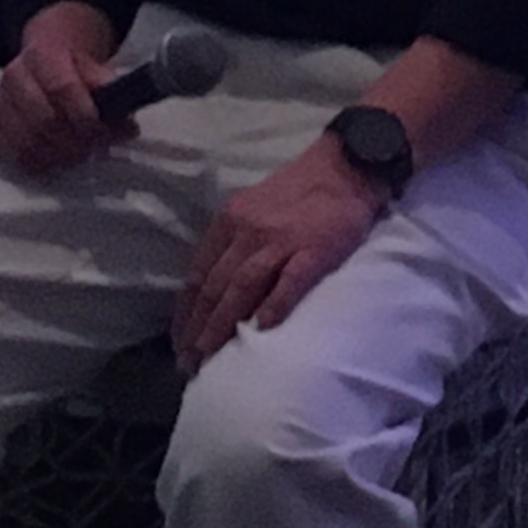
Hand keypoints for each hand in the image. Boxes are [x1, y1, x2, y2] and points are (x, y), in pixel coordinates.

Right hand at [0, 0, 124, 172]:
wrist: (46, 50)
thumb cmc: (73, 61)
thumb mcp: (96, 64)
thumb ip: (110, 93)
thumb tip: (126, 126)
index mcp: (42, 53)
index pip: (61, 88)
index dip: (84, 116)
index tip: (102, 131)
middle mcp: (14, 76)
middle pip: (43, 121)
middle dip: (74, 140)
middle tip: (95, 147)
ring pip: (26, 142)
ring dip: (59, 156)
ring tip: (80, 154)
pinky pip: (14, 154)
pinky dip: (40, 163)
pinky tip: (58, 159)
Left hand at [175, 140, 390, 367]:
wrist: (348, 165)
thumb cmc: (299, 189)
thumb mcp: (252, 206)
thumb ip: (233, 242)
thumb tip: (213, 290)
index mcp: (230, 220)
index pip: (197, 275)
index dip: (185, 313)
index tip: (178, 343)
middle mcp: (248, 230)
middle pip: (214, 287)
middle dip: (197, 329)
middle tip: (188, 363)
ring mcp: (281, 240)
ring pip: (241, 287)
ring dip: (222, 325)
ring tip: (211, 356)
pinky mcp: (314, 249)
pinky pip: (289, 282)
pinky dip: (273, 306)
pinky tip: (262, 330)